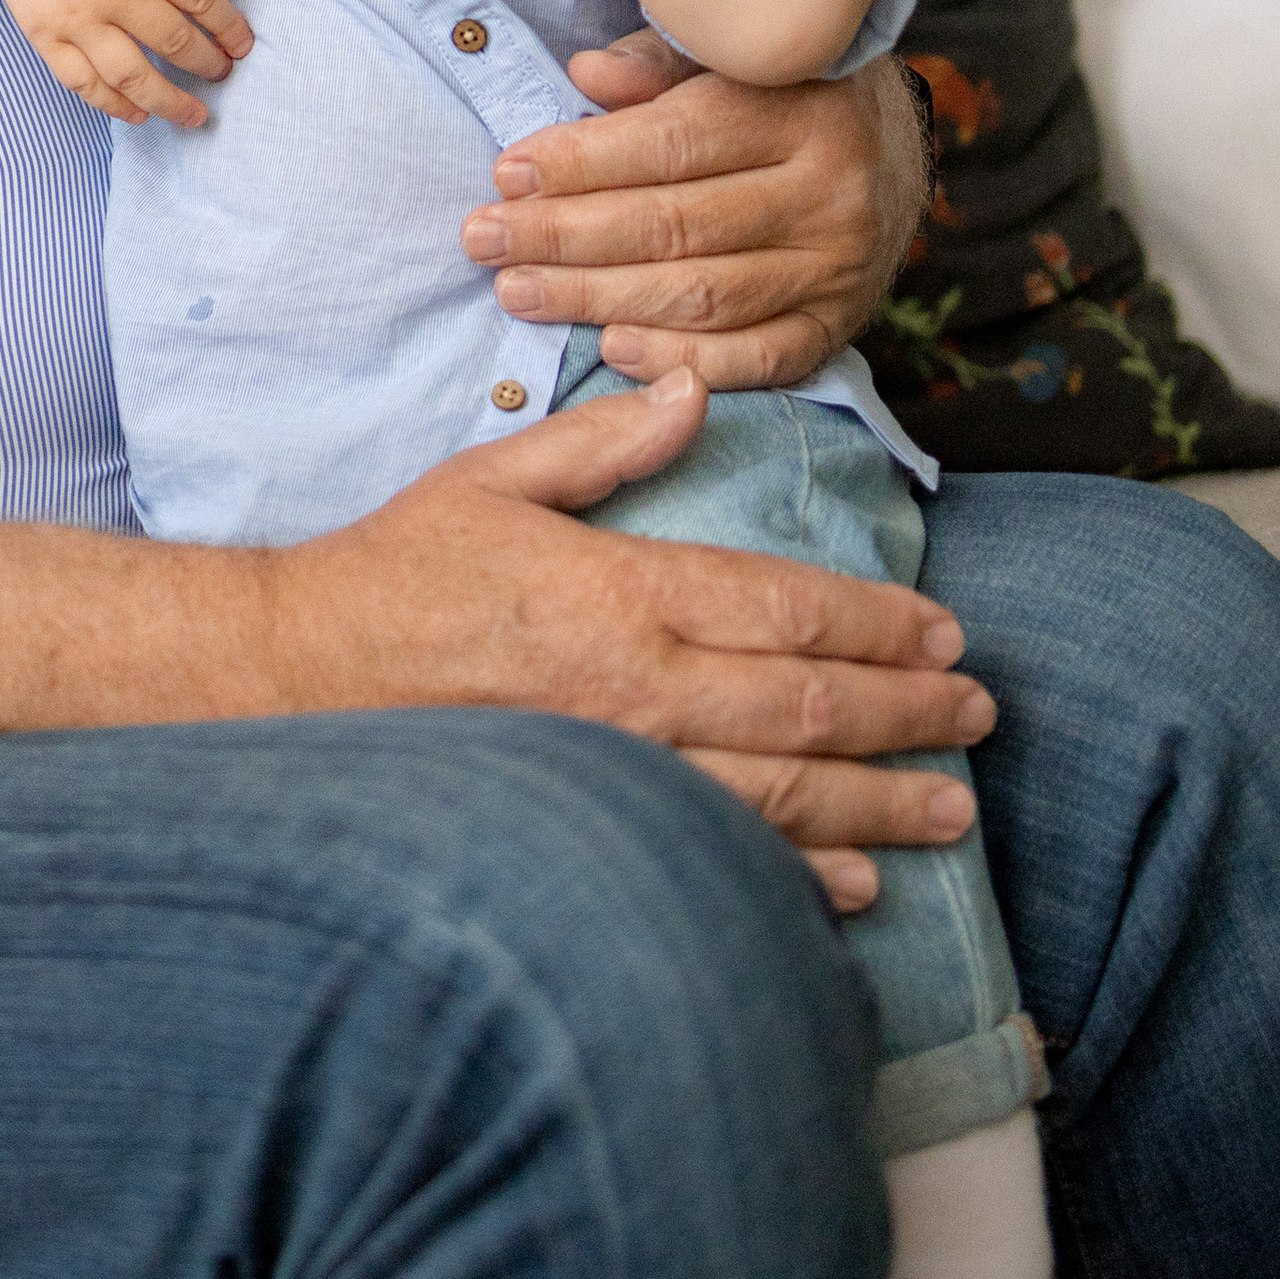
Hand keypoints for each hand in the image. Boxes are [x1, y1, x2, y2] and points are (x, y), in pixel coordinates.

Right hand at [0, 0, 251, 127]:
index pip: (200, 0)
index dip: (229, 27)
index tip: (242, 47)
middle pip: (173, 40)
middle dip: (207, 63)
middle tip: (222, 74)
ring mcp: (75, 16)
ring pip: (130, 75)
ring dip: (168, 101)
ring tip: (194, 115)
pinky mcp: (44, 34)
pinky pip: (82, 82)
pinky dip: (112, 105)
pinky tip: (139, 114)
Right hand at [266, 367, 990, 908]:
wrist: (297, 679)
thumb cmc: (395, 572)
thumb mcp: (492, 480)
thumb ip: (602, 443)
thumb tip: (692, 392)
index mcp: (623, 592)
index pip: (788, 607)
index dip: (881, 621)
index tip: (944, 631)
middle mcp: (637, 687)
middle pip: (810, 703)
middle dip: (910, 711)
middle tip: (981, 714)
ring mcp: (619, 769)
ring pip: (783, 793)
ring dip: (881, 801)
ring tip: (952, 808)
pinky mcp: (592, 827)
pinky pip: (716, 858)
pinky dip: (799, 878)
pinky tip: (859, 886)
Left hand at [459, 36, 925, 387]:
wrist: (897, 152)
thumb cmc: (780, 94)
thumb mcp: (729, 57)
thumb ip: (656, 62)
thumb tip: (585, 75)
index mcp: (799, 107)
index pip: (672, 143)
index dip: (580, 162)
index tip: (504, 174)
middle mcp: (828, 190)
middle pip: (676, 225)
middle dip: (566, 236)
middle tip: (483, 239)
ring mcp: (838, 266)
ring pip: (703, 294)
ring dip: (598, 298)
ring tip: (518, 291)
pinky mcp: (838, 325)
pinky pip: (758, 358)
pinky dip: (681, 359)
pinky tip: (612, 348)